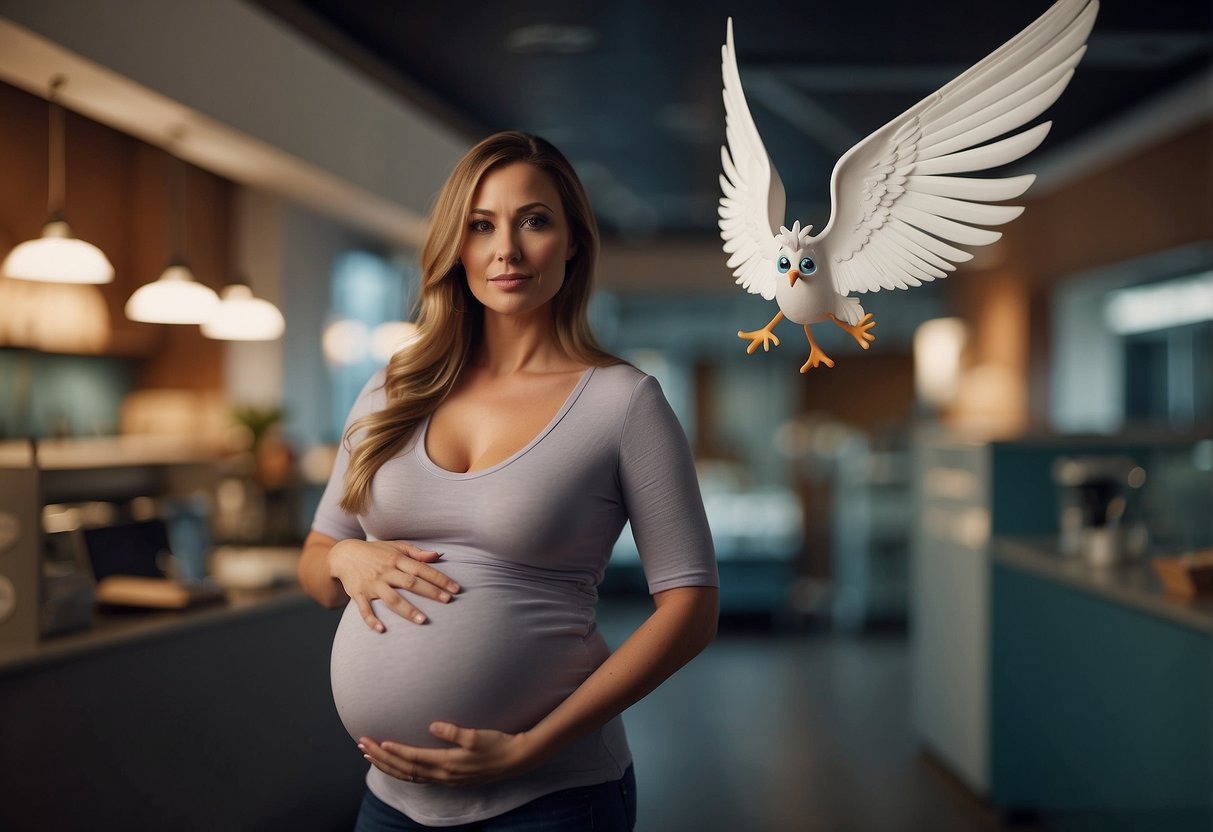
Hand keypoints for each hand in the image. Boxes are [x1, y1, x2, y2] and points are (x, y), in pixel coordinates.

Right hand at [327, 539, 460, 630]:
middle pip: (410, 583)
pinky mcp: (358, 594)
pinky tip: (382, 630)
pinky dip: (371, 620)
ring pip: (391, 598)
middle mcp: (385, 571)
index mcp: (396, 559)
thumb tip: (437, 556)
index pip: (422, 569)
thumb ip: (416, 553)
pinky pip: (364, 609)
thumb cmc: (374, 551)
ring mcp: (372, 584)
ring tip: (423, 620)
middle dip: (430, 592)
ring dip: (407, 609)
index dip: (439, 578)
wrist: (343, 554)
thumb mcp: (395, 546)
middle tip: (447, 601)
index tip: (455, 589)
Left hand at [358, 723, 542, 786]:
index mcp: (448, 763)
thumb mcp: (477, 735)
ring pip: (409, 776)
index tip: (377, 742)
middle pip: (405, 769)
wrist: (516, 759)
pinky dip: (403, 771)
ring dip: (388, 766)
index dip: (394, 751)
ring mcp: (446, 779)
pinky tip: (396, 765)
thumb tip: (432, 726)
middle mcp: (443, 775)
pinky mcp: (450, 778)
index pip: (413, 758)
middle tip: (362, 746)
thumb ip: (453, 731)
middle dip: (382, 758)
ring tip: (370, 755)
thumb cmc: (498, 744)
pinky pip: (419, 778)